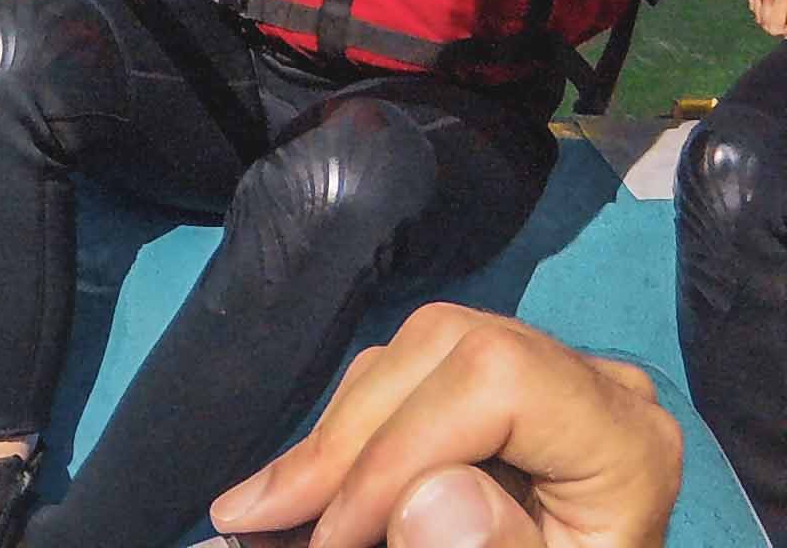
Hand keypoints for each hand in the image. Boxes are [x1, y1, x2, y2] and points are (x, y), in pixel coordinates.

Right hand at [209, 304, 679, 547]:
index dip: (399, 447)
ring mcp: (542, 376)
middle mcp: (590, 383)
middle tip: (259, 517)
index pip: (495, 381)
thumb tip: (425, 500)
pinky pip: (404, 381)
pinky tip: (306, 487)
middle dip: (344, 441)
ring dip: (332, 436)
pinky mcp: (497, 390)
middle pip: (439, 355)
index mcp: (625, 438)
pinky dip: (348, 434)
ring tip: (268, 509)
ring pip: (406, 357)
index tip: (332, 535)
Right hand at [749, 0, 786, 40]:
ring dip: (769, 15)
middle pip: (763, 23)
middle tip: (784, 21)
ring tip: (781, 8)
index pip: (774, 28)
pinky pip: (753, 3)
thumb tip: (784, 33)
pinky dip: (763, 5)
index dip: (783, 32)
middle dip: (776, 26)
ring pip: (757, 14)